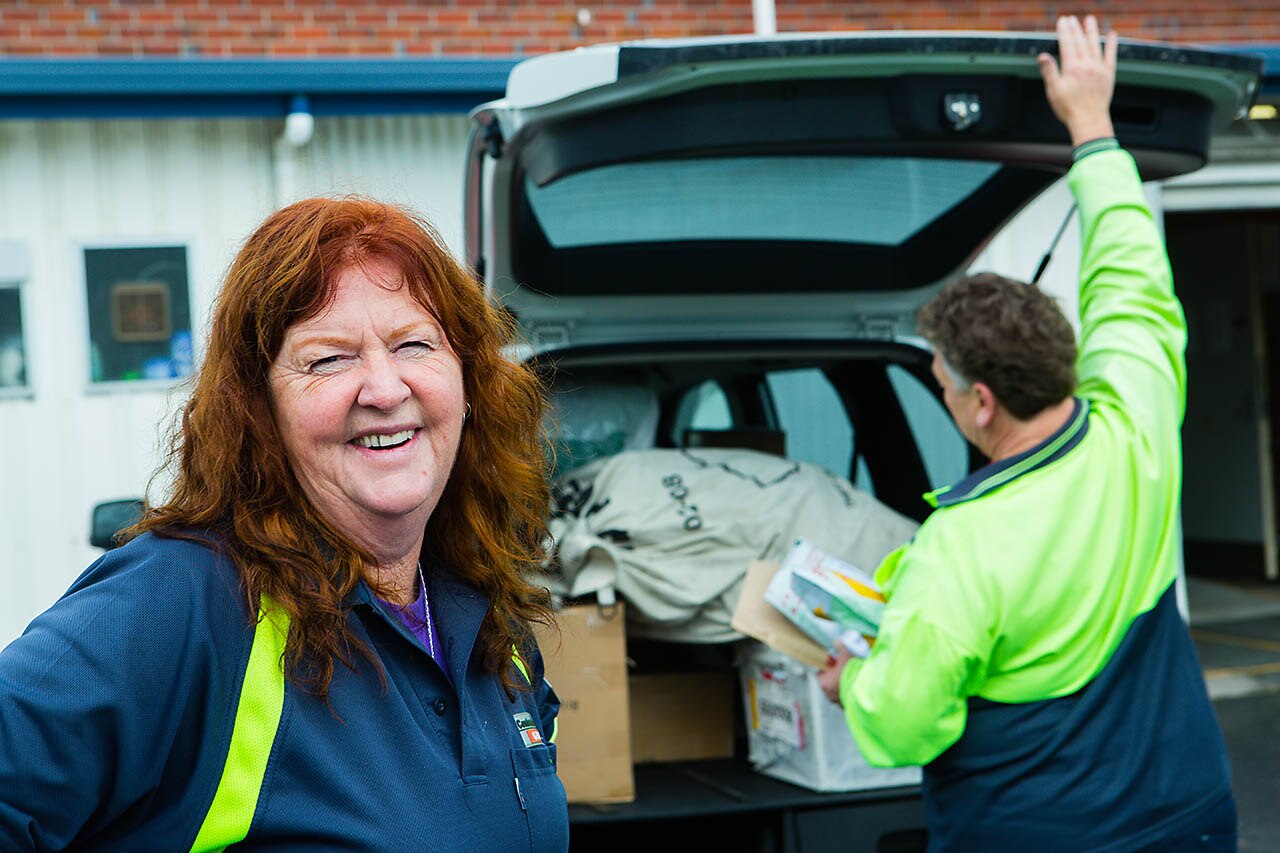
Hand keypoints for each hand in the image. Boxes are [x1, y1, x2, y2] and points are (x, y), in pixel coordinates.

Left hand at [818, 641, 855, 705]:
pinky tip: (854, 687)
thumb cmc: (852, 672)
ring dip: (841, 686)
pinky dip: (848, 693)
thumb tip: (837, 641)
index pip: (821, 673)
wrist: (865, 688)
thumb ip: (840, 648)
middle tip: (844, 671)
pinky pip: (844, 698)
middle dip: (835, 678)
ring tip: (851, 679)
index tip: (834, 665)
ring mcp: (836, 701)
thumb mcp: (846, 656)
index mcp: (823, 682)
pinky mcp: (845, 706)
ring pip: (836, 691)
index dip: (828, 668)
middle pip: (828, 683)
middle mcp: (827, 694)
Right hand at [1037, 15, 1117, 146]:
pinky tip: (1111, 34)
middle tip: (1071, 18)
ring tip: (1089, 19)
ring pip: (1095, 45)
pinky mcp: (1108, 74)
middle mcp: (1087, 65)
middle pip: (1080, 42)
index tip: (1062, 21)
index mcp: (1072, 69)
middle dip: (1075, 28)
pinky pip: (1111, 55)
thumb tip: (1042, 56)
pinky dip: (1111, 44)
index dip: (1064, 31)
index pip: (1067, 44)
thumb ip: (1049, 71)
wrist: (1089, 120)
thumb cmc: (1068, 109)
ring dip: (1091, 31)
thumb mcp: (1053, 91)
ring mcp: (1099, 68)